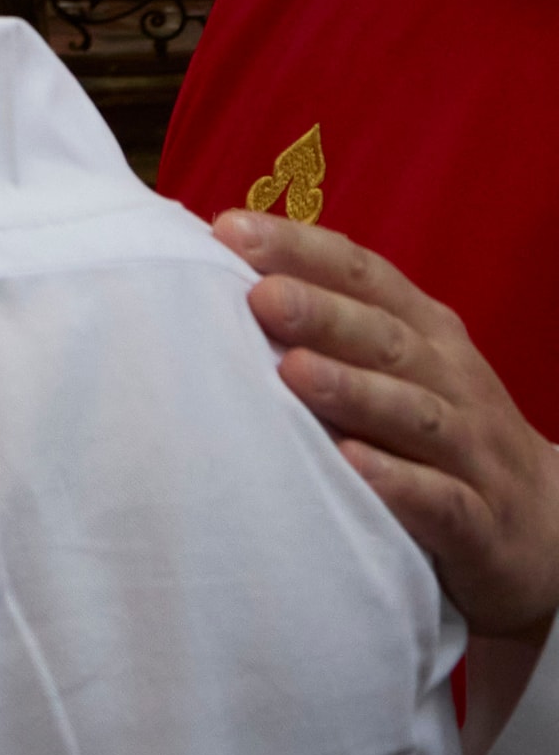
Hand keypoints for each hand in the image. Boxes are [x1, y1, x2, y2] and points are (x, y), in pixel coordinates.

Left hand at [234, 209, 558, 642]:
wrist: (548, 525)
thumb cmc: (441, 434)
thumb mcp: (401, 369)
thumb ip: (334, 327)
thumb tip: (228, 278)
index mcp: (426, 335)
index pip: (365, 277)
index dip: (303, 250)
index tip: (229, 230)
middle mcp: (452, 382)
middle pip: (388, 339)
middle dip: (324, 314)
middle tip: (260, 296)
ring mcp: (472, 451)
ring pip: (415, 414)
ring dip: (356, 391)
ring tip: (294, 371)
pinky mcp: (481, 522)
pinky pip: (441, 499)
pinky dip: (399, 483)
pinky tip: (352, 465)